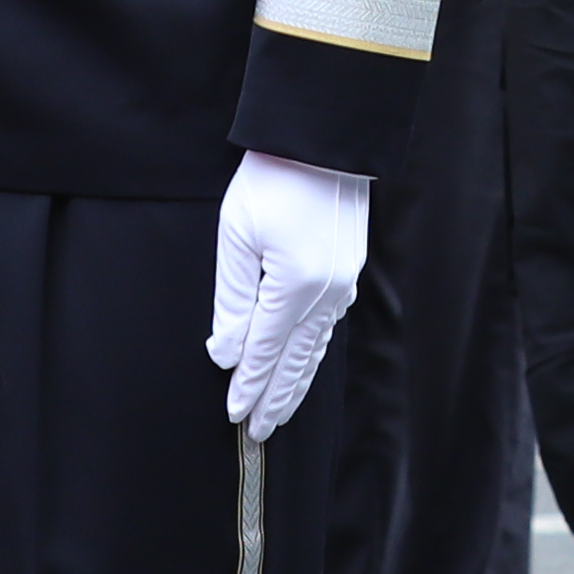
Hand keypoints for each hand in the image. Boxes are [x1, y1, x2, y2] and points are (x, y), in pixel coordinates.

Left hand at [205, 154, 372, 441]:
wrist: (322, 141)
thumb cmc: (274, 180)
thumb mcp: (237, 237)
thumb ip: (232, 300)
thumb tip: (226, 352)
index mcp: (295, 286)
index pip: (265, 351)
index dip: (249, 385)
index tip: (235, 415)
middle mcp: (326, 293)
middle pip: (295, 360)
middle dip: (275, 398)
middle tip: (258, 431)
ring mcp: (342, 284)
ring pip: (314, 347)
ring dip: (295, 382)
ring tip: (280, 410)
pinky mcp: (347, 272)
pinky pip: (326, 327)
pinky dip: (311, 353)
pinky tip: (303, 365)